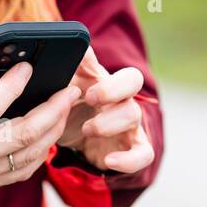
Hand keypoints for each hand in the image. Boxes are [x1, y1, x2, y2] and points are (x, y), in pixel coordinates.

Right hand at [0, 64, 80, 205]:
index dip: (13, 86)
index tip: (27, 68)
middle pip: (23, 132)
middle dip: (52, 109)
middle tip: (68, 89)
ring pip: (31, 153)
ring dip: (54, 130)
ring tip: (65, 108)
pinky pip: (23, 171)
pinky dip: (42, 153)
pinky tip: (49, 135)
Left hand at [57, 47, 154, 173]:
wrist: (75, 140)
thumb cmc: (70, 107)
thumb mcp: (63, 89)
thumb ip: (65, 69)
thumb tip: (64, 44)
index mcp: (107, 83)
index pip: (124, 72)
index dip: (110, 81)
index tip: (87, 91)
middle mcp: (122, 100)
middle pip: (134, 83)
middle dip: (112, 90)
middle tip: (89, 99)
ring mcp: (129, 126)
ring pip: (134, 116)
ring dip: (108, 123)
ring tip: (85, 129)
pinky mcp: (129, 149)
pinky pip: (143, 155)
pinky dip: (129, 160)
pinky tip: (109, 161)